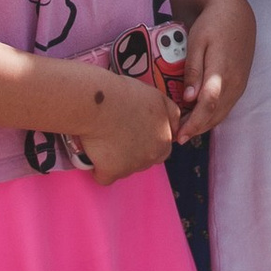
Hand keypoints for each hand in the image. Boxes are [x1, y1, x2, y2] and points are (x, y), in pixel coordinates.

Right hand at [66, 66, 177, 184]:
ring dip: (116, 159)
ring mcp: (131, 167)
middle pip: (143, 160)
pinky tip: (93, 154)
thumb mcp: (157, 97)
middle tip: (118, 133)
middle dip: (133, 152)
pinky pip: (105, 176)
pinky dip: (98, 168)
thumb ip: (171, 114)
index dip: (146, 138)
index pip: (160, 148)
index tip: (133, 128)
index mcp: (164, 139)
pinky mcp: (111, 173)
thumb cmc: (124, 94)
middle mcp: (151, 156)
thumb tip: (176, 128)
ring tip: (104, 138)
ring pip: (125, 169)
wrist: (97, 103)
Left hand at [170, 0, 255, 140]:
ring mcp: (239, 84)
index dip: (193, 123)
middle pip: (215, 115)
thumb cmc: (213, 24)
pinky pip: (225, 106)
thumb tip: (189, 99)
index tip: (179, 135)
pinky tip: (198, 116)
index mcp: (222, 72)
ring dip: (204, 124)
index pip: (208, 105)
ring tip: (184, 130)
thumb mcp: (197, 41)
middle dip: (196, 129)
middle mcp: (234, 82)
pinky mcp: (240, 84)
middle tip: (176, 137)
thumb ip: (194, 70)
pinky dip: (211, 115)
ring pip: (221, 113)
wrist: (237, 13)